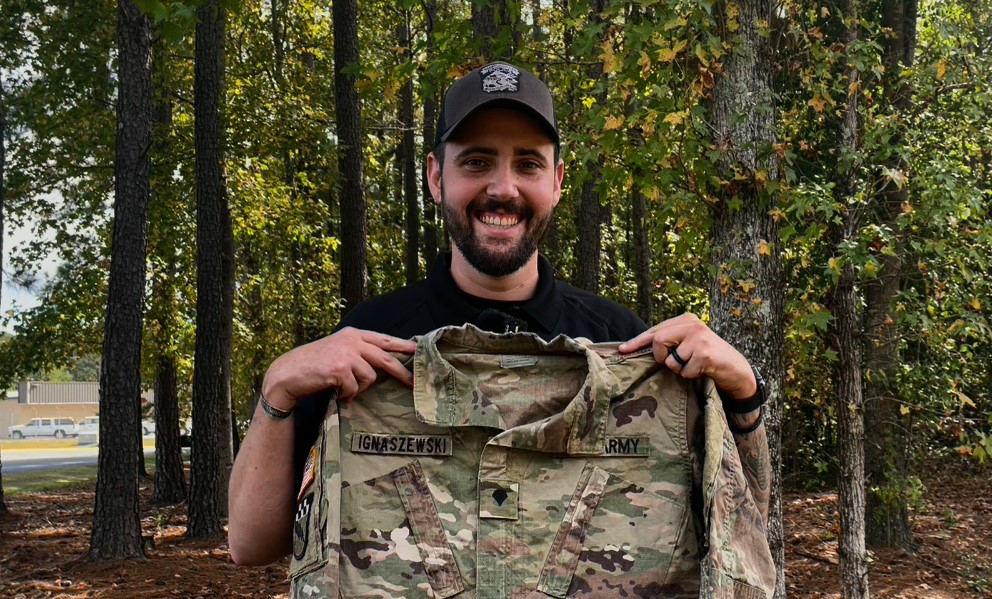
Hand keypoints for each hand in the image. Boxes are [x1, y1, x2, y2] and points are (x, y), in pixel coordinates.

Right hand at [261, 327, 417, 409]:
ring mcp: (346, 354)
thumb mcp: (338, 350)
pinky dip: (348, 395)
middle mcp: (352, 340)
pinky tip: (338, 394)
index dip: (403, 345)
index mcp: (353, 334)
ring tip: (345, 389)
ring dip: (360, 388)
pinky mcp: (339, 369)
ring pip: (370, 376)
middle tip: (413, 383)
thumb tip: (384, 362)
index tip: (420, 350)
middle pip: (385, 357)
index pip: (384, 339)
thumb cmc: (314, 365)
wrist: (288, 373)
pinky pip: (355, 388)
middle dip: (401, 372)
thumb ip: (359, 352)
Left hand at [618, 313, 756, 399]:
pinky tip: (702, 370)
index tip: (622, 350)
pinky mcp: (704, 353)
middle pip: (657, 340)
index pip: (655, 330)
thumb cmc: (707, 358)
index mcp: (685, 319)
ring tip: (693, 365)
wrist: (736, 369)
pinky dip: (690, 376)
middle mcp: (692, 324)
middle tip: (673, 362)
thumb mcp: (687, 344)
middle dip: (660, 357)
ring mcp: (699, 338)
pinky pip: (683, 371)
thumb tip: (636, 349)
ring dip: (678, 369)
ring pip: (670, 360)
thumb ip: (668, 342)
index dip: (637, 342)